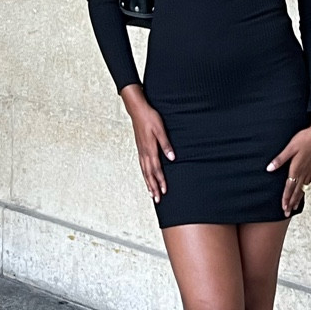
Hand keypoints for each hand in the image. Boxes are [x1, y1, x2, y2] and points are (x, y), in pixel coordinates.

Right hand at [120, 85, 174, 201]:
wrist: (137, 110)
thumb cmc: (150, 118)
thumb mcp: (160, 129)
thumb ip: (166, 144)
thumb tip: (172, 158)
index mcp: (150, 149)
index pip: (156, 169)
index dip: (160, 181)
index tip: (164, 191)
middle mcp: (144, 152)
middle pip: (149, 174)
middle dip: (154, 187)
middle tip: (157, 199)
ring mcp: (141, 151)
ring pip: (144, 171)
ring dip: (148, 183)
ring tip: (151, 193)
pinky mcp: (140, 148)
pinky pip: (142, 165)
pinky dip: (144, 174)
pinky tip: (146, 177)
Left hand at [268, 116, 310, 216]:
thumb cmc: (305, 138)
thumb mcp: (290, 147)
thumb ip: (280, 159)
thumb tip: (269, 169)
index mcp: (297, 168)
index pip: (289, 187)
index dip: (286, 198)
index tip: (283, 207)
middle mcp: (304, 172)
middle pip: (296, 191)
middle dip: (291, 203)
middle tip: (287, 212)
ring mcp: (310, 170)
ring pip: (303, 188)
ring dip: (298, 198)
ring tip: (295, 206)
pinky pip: (308, 182)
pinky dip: (304, 190)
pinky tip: (303, 190)